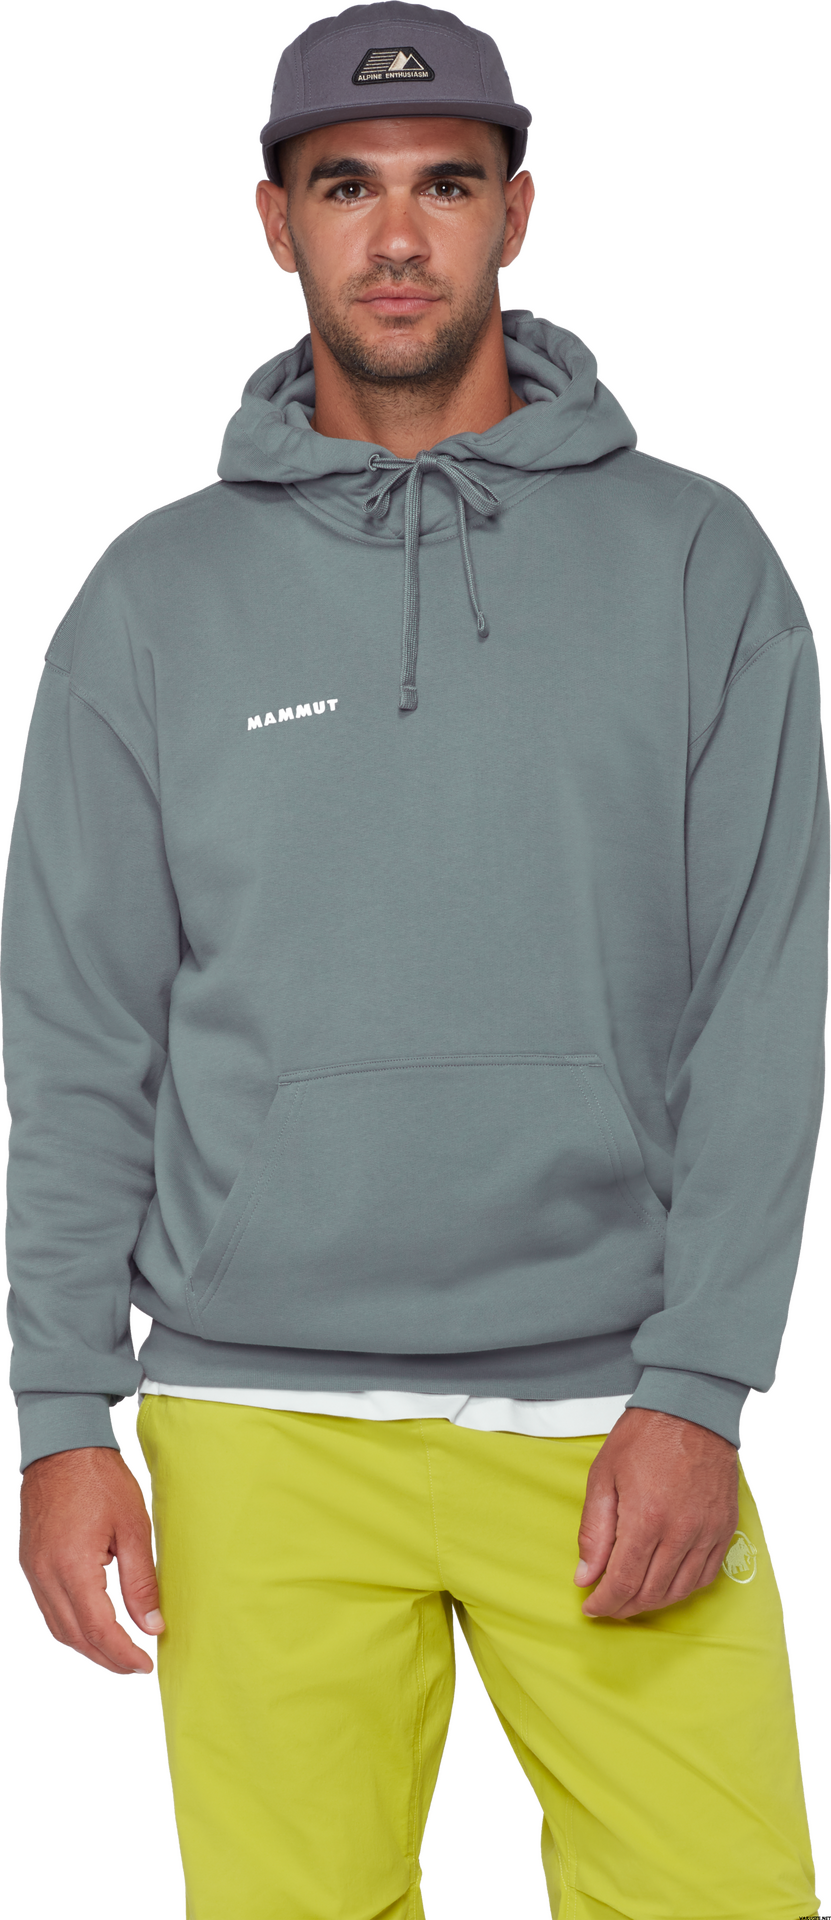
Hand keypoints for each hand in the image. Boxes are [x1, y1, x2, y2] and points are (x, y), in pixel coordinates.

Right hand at [17, 1446, 164, 1675]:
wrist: (62, 1446)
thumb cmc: (101, 1480)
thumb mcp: (133, 1528)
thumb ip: (141, 1582)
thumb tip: (152, 1626)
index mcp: (73, 1567)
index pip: (99, 1630)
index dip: (124, 1654)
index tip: (148, 1666)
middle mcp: (46, 1576)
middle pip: (75, 1637)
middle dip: (107, 1659)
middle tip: (137, 1668)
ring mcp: (32, 1572)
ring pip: (58, 1629)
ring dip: (87, 1649)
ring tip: (118, 1655)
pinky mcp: (29, 1564)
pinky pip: (48, 1610)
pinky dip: (70, 1628)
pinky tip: (91, 1629)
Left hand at [574, 1407, 738, 1619]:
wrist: (691, 1409)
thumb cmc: (644, 1437)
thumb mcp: (604, 1477)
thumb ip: (595, 1531)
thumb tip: (586, 1575)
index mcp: (646, 1519)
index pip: (623, 1582)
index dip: (604, 1602)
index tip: (591, 1607)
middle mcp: (681, 1532)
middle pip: (651, 1592)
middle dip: (624, 1606)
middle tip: (607, 1604)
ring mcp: (707, 1532)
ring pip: (679, 1590)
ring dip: (653, 1602)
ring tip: (632, 1598)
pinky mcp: (724, 1528)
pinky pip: (705, 1575)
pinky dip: (683, 1588)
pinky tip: (666, 1583)